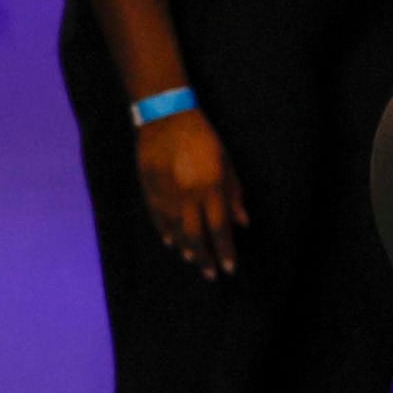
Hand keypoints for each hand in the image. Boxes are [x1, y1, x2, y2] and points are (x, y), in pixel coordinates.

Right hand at [135, 101, 243, 278]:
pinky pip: (158, 220)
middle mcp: (187, 196)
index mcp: (210, 188)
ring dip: (186, 249)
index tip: (229, 268)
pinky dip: (166, 234)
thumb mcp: (226, 162)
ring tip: (194, 260)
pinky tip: (173, 243)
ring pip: (176, 232)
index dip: (225, 251)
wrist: (166, 118)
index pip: (219, 229)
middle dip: (205, 259)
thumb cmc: (202, 138)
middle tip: (211, 274)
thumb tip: (242, 222)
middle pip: (196, 237)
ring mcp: (166, 196)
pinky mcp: (149, 191)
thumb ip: (234, 194)